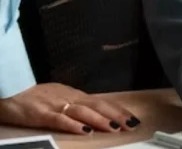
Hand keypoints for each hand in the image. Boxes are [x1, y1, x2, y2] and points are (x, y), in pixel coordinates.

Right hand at [0, 83, 140, 134]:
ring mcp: (55, 105)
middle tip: (132, 124)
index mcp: (73, 95)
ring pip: (82, 112)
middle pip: (97, 106)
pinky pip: (59, 119)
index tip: (132, 118)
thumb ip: (74, 104)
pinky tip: (85, 130)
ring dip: (99, 120)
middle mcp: (68, 98)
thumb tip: (92, 114)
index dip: (117, 110)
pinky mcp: (41, 113)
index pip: (100, 102)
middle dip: (116, 115)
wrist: (9, 88)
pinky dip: (73, 124)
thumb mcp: (59, 96)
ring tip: (114, 128)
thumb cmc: (32, 95)